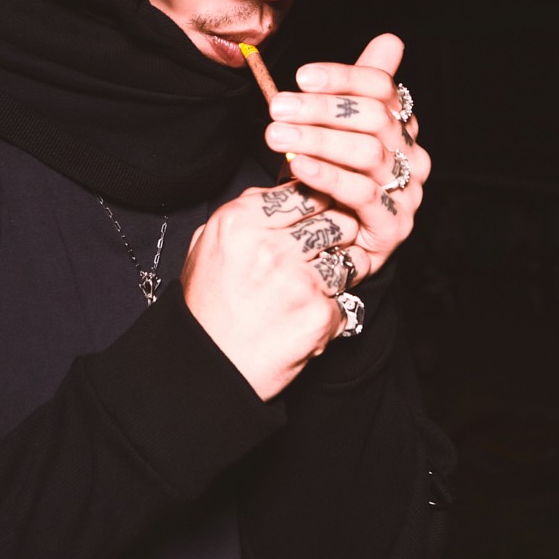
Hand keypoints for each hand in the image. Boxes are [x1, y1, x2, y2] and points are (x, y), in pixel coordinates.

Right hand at [182, 182, 365, 399]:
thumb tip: (284, 190)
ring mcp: (297, 280)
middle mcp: (270, 246)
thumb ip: (246, 213)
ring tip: (311, 291)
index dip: (317, 207)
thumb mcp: (208, 245)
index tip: (315, 221)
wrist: (207, 368)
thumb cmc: (208, 308)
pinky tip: (305, 321)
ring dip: (340, 274)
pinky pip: (346, 300)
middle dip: (337, 237)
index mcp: (240, 221)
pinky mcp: (317, 313)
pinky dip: (332, 313)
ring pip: (350, 258)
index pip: (306, 191)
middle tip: (321, 256)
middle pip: (336, 220)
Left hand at [263, 33, 429, 276]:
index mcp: (401, 127)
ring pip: (367, 153)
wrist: (326, 243)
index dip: (342, 77)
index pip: (382, 89)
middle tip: (278, 107)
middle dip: (322, 109)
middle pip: (374, 119)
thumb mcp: (336, 132)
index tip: (300, 76)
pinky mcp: (394, 226)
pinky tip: (299, 166)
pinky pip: (362, 194)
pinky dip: (328, 176)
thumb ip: (356, 89)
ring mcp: (407, 192)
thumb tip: (391, 40)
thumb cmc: (329, 183)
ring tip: (277, 134)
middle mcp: (412, 156)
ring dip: (318, 140)